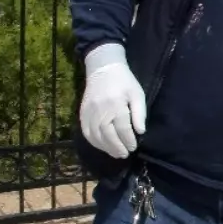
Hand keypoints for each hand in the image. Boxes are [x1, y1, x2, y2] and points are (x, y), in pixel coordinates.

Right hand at [79, 44, 146, 158]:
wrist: (103, 69)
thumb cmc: (124, 82)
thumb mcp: (137, 94)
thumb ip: (139, 113)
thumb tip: (140, 131)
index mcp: (116, 104)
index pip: (122, 128)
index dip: (128, 140)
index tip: (133, 147)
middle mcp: (101, 110)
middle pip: (108, 134)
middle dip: (117, 147)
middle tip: (124, 154)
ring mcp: (89, 112)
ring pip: (96, 136)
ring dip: (106, 148)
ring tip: (115, 153)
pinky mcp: (82, 113)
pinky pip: (86, 132)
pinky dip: (94, 142)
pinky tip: (102, 146)